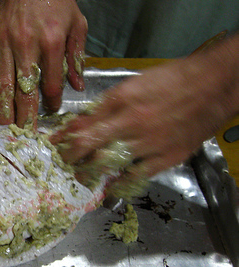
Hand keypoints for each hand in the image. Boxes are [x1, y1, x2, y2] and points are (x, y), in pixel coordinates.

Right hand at [0, 0, 86, 127]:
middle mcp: (25, 46)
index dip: (52, 102)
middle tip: (25, 135)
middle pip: (25, 90)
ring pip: (2, 83)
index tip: (51, 111)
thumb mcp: (76, 21)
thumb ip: (77, 55)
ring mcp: (3, 43)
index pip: (51, 84)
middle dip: (25, 116)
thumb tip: (77, 85)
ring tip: (3, 127)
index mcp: (50, 43)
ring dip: (3, 108)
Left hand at [50, 35, 238, 189]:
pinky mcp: (167, 157)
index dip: (62, 137)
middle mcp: (131, 122)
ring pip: (107, 164)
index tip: (52, 145)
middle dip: (69, 158)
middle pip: (88, 146)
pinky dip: (120, 183)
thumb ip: (105, 106)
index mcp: (120, 100)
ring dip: (89, 172)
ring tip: (80, 176)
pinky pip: (136, 177)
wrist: (214, 84)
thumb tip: (80, 121)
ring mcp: (149, 143)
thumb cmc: (172, 80)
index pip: (82, 124)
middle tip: (62, 164)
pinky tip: (110, 187)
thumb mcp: (132, 85)